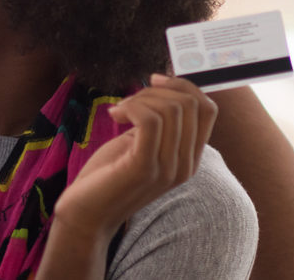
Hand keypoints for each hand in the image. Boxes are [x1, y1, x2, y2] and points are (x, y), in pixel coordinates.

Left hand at [54, 74, 217, 236]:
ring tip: (119, 111)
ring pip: (172, 109)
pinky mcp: (144, 167)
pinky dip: (132, 108)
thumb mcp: (138, 144)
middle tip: (129, 102)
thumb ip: (156, 123)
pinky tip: (114, 116)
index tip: (154, 81)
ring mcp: (168, 167)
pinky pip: (151, 121)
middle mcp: (186, 164)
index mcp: (189, 157)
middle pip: (191, 104)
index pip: (208, 108)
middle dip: (157, 90)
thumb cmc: (107, 176)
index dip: (183, 85)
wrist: (86, 214)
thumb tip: (163, 86)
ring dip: (140, 99)